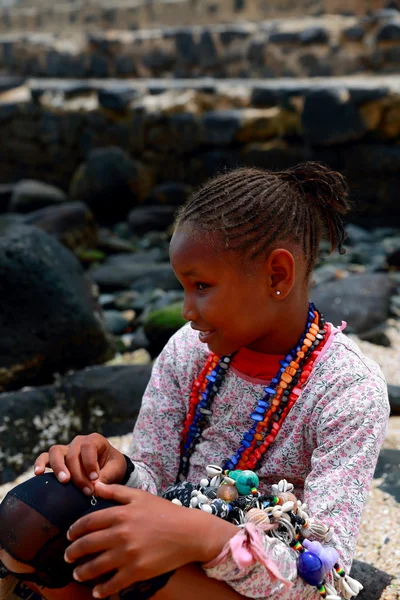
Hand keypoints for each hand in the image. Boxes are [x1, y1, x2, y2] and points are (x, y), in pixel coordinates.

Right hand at [34, 433, 126, 495]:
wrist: (108, 468)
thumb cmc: (112, 466)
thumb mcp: (116, 469)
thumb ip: (107, 476)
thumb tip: (95, 487)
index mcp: (95, 440)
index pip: (88, 447)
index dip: (90, 463)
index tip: (95, 479)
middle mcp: (79, 442)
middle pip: (72, 455)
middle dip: (79, 475)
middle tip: (87, 491)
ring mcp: (66, 449)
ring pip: (56, 452)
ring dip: (59, 467)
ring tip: (64, 481)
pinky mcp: (57, 459)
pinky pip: (44, 457)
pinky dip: (40, 463)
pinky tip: (38, 474)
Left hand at [65, 482, 236, 598]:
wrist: (188, 532)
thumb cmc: (164, 512)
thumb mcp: (140, 496)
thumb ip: (116, 491)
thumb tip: (95, 485)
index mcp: (120, 514)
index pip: (87, 522)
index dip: (74, 530)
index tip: (69, 535)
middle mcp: (120, 534)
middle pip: (87, 545)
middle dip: (72, 552)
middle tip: (67, 556)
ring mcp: (128, 554)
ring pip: (95, 567)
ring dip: (82, 572)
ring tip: (77, 574)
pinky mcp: (137, 571)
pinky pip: (113, 584)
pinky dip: (102, 590)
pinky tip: (96, 592)